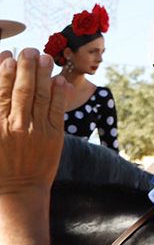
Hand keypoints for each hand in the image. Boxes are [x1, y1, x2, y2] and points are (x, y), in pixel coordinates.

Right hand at [0, 49, 67, 193]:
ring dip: (43, 74)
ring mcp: (36, 131)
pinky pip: (57, 110)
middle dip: (25, 66)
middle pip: (20, 89)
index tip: (5, 55)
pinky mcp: (54, 136)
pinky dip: (58, 93)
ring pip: (40, 95)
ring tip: (44, 57)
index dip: (2, 72)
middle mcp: (15, 126)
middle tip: (28, 49)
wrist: (18, 195)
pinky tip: (58, 80)